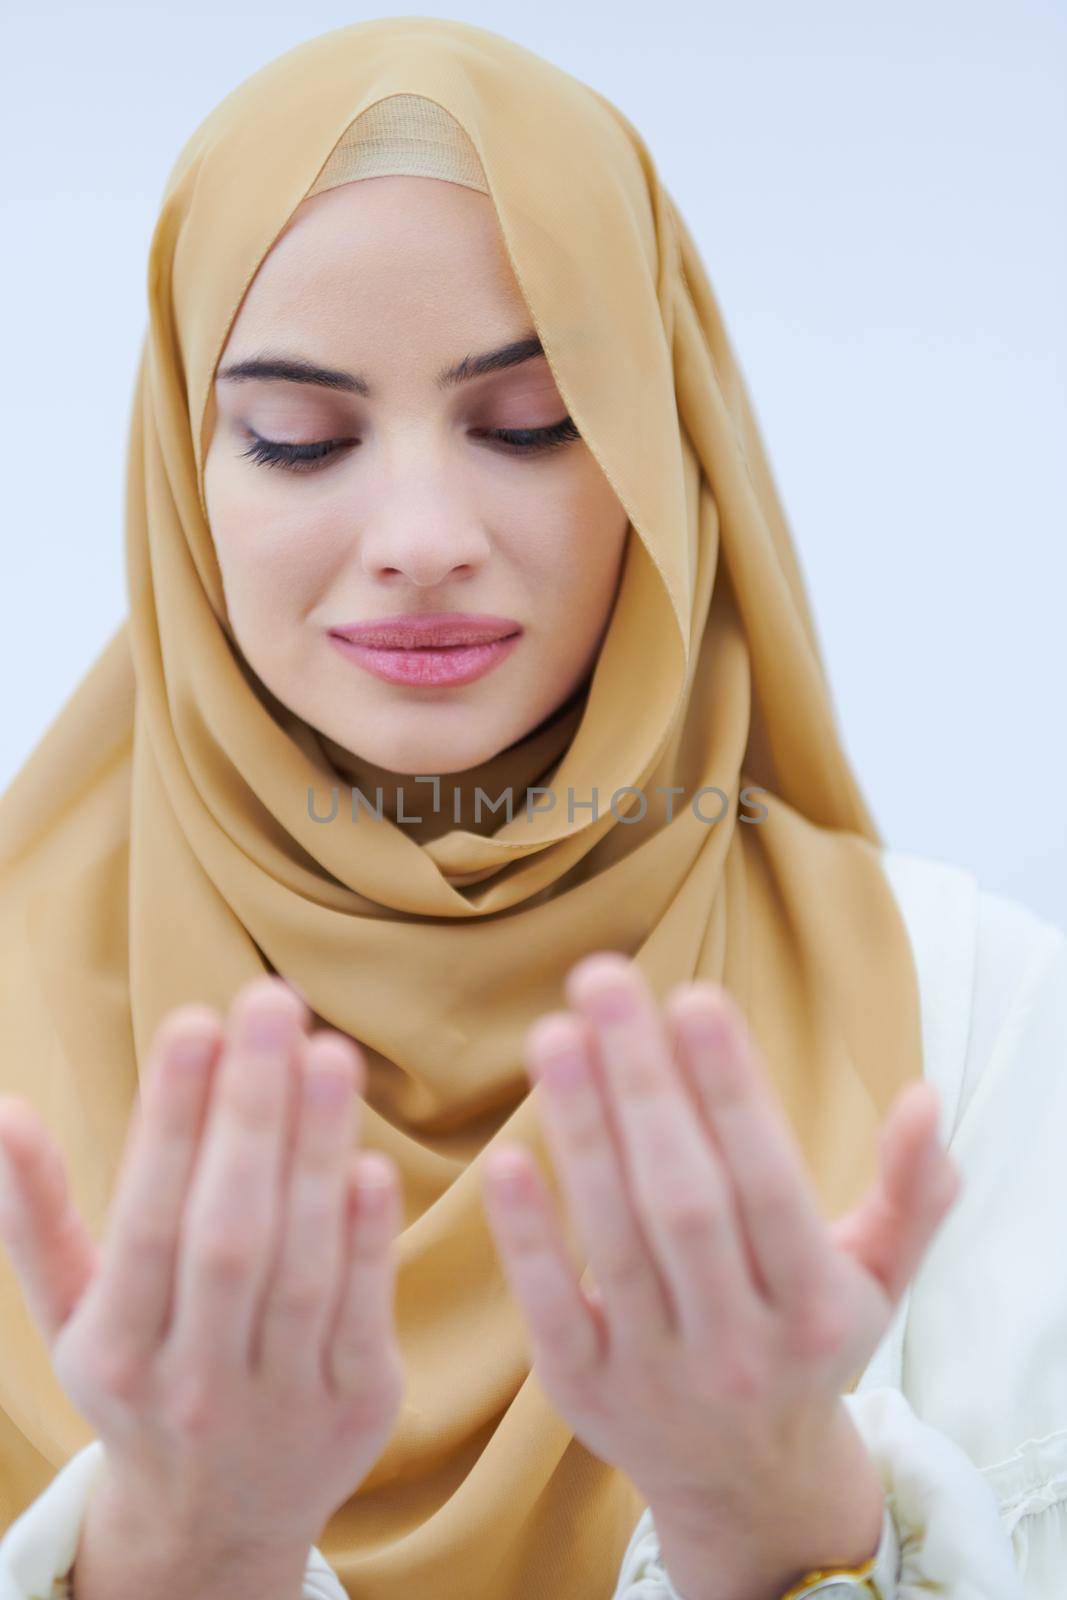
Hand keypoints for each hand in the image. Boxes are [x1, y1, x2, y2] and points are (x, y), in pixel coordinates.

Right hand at [0, 976, 403, 1558]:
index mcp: (117, 1351)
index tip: (193, 1020)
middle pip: (227, 1235)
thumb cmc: (143, 1380)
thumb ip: (37, 1215)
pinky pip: (362, 1316)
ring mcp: (280, 1401)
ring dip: (317, 1154)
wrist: (215, 1524)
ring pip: (300, 1268)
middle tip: (272, 1002)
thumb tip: (5, 1111)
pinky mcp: (358, 1407)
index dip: (171, 1121)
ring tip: (330, 1053)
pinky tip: (370, 1162)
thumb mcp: (75, 1313)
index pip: (147, 1221)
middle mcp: (194, 1383)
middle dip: (251, 1112)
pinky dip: (366, 1240)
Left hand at [481, 954, 961, 1599]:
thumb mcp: (877, 1276)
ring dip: (581, 1130)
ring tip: (554, 1033)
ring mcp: (655, 1373)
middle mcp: (737, 1347)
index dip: (731, 1092)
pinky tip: (508, 1156)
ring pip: (614, 1240)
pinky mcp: (582, 1390)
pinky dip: (528, 1235)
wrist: (747, 1482)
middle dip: (644, 1083)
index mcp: (814, 1308)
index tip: (693, 997)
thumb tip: (922, 1099)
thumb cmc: (807, 1339)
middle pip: (684, 1201)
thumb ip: (911, 1191)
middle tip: (603, 977)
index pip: (769, 1186)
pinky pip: (548, 1307)